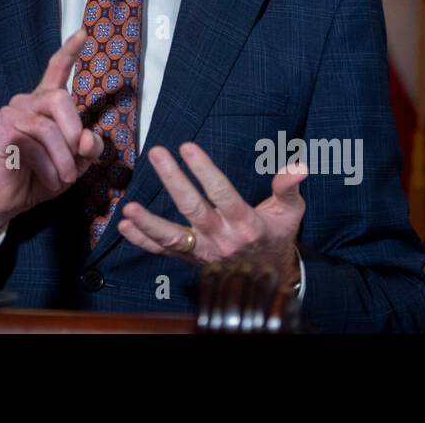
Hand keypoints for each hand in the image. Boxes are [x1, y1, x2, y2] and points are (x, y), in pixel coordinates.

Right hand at [0, 28, 103, 254]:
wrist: (7, 200)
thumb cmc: (38, 178)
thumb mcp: (74, 164)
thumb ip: (86, 148)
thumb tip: (88, 138)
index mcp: (44, 105)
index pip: (55, 70)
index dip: (69, 51)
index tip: (83, 33)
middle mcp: (27, 103)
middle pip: (61, 99)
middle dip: (74, 133)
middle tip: (77, 160)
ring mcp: (12, 114)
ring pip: (50, 127)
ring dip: (64, 160)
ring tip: (63, 178)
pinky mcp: (2, 131)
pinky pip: (35, 141)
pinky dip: (48, 165)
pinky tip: (47, 178)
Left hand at [118, 142, 305, 284]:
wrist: (269, 276)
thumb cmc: (278, 235)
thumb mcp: (290, 212)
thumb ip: (288, 188)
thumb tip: (298, 165)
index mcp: (246, 225)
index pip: (222, 194)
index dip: (204, 170)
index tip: (188, 147)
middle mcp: (222, 240)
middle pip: (193, 209)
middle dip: (173, 181)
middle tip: (156, 154)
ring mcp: (204, 253)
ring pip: (173, 238)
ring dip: (149, 224)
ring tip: (129, 208)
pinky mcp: (190, 260)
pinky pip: (164, 252)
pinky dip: (143, 241)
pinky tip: (125, 226)